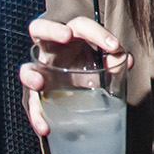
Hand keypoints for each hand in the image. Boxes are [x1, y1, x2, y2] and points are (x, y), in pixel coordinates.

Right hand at [17, 16, 132, 136]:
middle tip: (66, 35)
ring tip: (40, 83)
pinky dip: (37, 116)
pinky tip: (45, 127)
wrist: (76, 89)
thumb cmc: (87, 67)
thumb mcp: (102, 62)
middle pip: (40, 29)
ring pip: (27, 69)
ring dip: (31, 75)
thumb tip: (126, 60)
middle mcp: (50, 50)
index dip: (97, 32)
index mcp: (69, 37)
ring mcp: (41, 72)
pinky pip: (32, 104)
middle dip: (52, 30)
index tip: (113, 45)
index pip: (80, 26)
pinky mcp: (37, 95)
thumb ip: (113, 59)